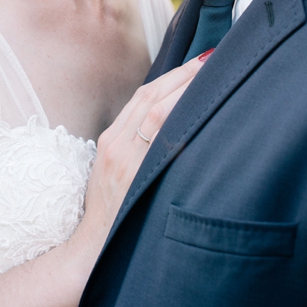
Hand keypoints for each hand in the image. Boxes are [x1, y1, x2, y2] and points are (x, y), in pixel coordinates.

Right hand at [67, 53, 209, 271]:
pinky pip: (162, 143)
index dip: (171, 76)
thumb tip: (168, 120)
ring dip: (186, 90)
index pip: (143, 95)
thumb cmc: (110, 210)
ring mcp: (126, 160)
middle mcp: (117, 144)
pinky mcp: (136, 177)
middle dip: (183, 75)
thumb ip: (134, 144)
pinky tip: (202, 114)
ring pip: (158, 113)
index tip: (196, 62)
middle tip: (211, 59)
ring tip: (211, 75)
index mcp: (111, 138)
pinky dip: (181, 122)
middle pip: (152, 96)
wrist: (94, 248)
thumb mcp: (113, 169)